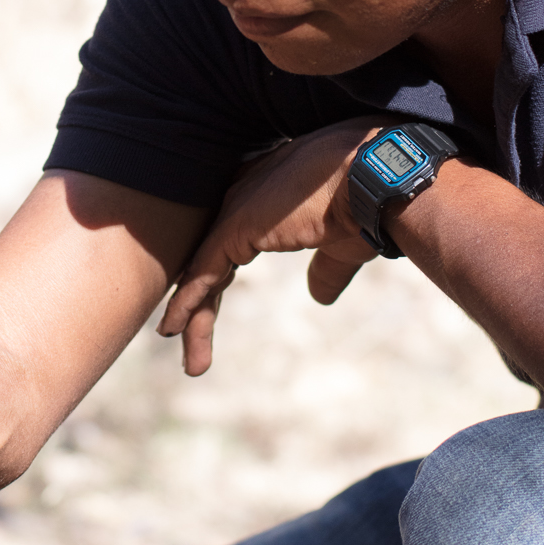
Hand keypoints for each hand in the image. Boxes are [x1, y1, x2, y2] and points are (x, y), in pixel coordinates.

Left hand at [158, 119, 381, 374]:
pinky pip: (201, 273)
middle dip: (200, 307)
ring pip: (202, 274)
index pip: (228, 249)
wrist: (370, 180)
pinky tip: (173, 329)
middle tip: (191, 345)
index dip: (217, 285)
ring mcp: (234, 213)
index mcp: (266, 203)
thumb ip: (325, 271)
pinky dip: (186, 303)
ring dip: (193, 320)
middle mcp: (241, 202)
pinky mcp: (233, 229)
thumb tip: (318, 297)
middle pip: (210, 263)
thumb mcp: (340, 246)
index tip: (208, 318)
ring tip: (193, 364)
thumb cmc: (363, 206)